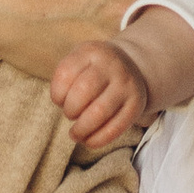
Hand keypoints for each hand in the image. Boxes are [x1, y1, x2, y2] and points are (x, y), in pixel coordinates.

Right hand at [0, 0, 150, 82]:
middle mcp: (124, 18)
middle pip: (162, 26)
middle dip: (159, 18)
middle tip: (152, 10)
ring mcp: (101, 50)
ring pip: (136, 55)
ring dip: (135, 46)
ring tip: (125, 33)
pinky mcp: (77, 71)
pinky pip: (104, 73)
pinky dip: (104, 63)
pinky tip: (92, 45)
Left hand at [50, 37, 153, 151]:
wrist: (131, 66)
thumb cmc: (94, 70)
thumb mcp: (80, 61)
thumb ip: (66, 78)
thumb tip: (60, 104)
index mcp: (92, 51)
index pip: (66, 73)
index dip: (57, 93)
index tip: (59, 100)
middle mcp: (112, 65)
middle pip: (83, 90)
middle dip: (70, 109)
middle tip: (70, 114)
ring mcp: (126, 84)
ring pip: (99, 111)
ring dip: (82, 128)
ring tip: (75, 133)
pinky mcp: (136, 104)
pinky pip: (115, 127)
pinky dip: (98, 139)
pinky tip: (89, 141)